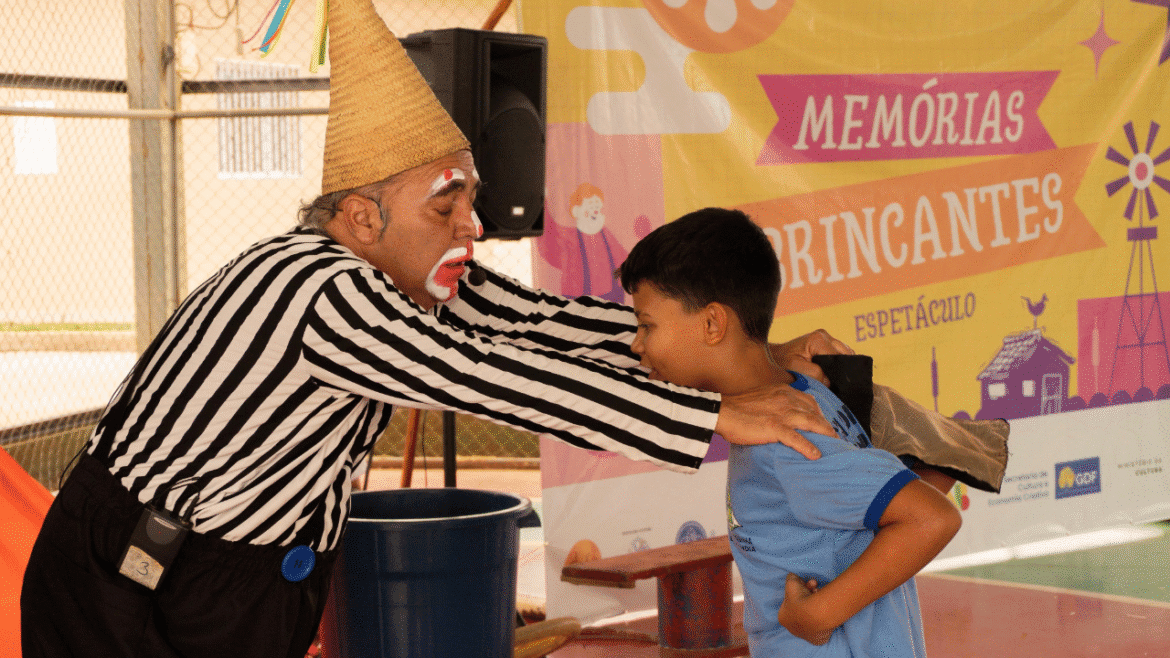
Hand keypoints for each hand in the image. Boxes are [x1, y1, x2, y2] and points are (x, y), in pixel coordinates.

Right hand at [715, 381, 832, 456]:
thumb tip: (783, 415)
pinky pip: (796, 438)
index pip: (809, 401)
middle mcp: (786, 399)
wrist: (721, 411)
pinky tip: (815, 455)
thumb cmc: (737, 407)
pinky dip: (807, 447)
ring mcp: (781, 413)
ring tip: (833, 445)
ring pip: (811, 423)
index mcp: (783, 391)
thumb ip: (775, 402)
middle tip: (834, 438)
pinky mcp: (774, 427)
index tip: (823, 424)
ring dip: (825, 435)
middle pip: (814, 412)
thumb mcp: (761, 397)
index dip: (819, 414)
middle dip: (827, 426)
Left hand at [771, 329, 853, 385]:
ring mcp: (826, 338)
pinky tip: (828, 373)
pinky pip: (839, 355)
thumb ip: (814, 373)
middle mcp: (825, 335)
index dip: (838, 373)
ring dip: (839, 367)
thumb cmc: (781, 363)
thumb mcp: (795, 369)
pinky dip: (836, 365)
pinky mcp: (826, 343)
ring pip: (844, 355)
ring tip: (827, 377)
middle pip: (846, 356)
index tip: (832, 384)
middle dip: (841, 369)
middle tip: (830, 382)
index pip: (840, 358)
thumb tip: (830, 381)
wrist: (773, 357)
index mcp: (819, 339)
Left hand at [777, 573, 832, 645]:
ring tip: (821, 594)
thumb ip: (791, 577)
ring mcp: (805, 636)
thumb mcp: (792, 581)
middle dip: (808, 596)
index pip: (790, 601)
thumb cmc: (800, 598)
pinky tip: (826, 609)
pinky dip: (823, 617)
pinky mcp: (818, 640)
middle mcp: (792, 629)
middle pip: (801, 608)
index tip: (806, 584)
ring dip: (817, 604)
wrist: (817, 614)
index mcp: (783, 617)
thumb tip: (793, 576)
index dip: (799, 590)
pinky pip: (821, 626)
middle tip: (815, 587)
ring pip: (812, 617)